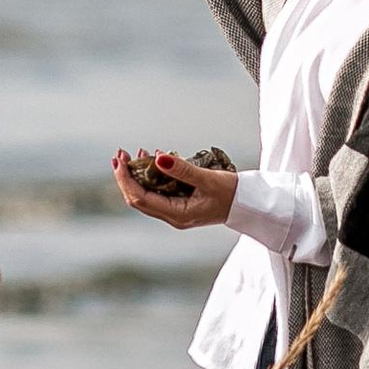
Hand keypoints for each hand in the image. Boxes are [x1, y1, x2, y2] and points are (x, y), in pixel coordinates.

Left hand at [112, 149, 237, 231]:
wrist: (248, 204)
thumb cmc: (232, 194)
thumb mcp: (207, 179)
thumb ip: (182, 169)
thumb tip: (158, 157)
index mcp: (177, 214)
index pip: (140, 199)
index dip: (126, 180)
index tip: (119, 161)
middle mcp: (173, 216)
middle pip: (139, 198)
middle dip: (127, 177)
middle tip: (121, 155)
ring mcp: (176, 211)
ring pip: (148, 194)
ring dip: (139, 174)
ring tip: (135, 153)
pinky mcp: (180, 204)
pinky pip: (159, 191)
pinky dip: (153, 176)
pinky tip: (154, 159)